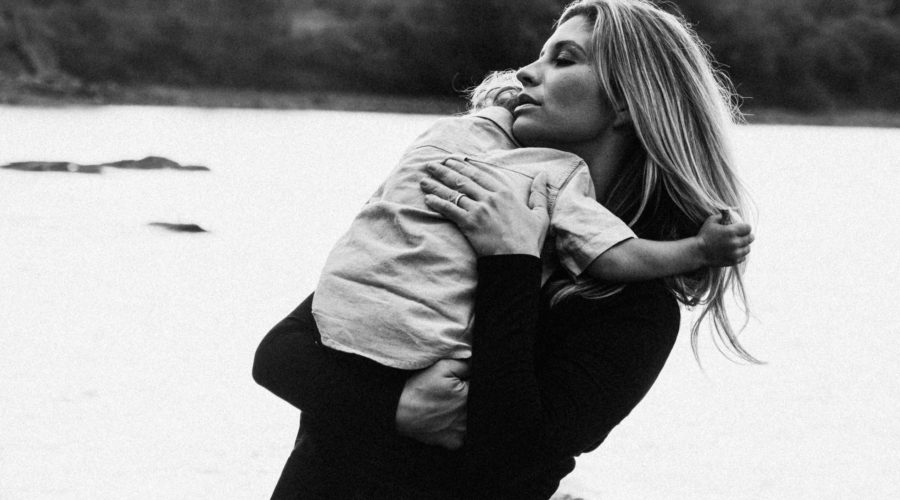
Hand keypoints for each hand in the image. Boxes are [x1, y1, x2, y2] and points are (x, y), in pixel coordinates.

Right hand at [396, 359, 469, 449]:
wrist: (400, 412)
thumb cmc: (419, 389)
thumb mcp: (441, 368)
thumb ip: (464, 365)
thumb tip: (476, 364)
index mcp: (468, 396)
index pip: (479, 388)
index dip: (469, 384)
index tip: (460, 384)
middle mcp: (468, 416)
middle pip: (476, 405)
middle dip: (467, 399)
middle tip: (451, 397)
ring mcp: (463, 432)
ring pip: (470, 420)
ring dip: (464, 414)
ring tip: (447, 408)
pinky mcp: (455, 443)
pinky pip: (463, 435)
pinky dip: (456, 428)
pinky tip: (445, 420)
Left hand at [420, 158, 549, 256]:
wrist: (518, 260)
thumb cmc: (529, 240)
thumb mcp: (540, 215)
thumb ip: (539, 194)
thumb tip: (543, 175)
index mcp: (505, 193)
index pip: (480, 173)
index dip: (463, 165)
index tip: (451, 160)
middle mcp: (490, 197)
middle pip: (463, 179)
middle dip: (444, 171)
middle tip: (430, 165)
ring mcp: (479, 210)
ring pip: (454, 192)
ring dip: (436, 185)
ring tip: (423, 180)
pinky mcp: (469, 224)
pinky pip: (450, 210)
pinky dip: (438, 203)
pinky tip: (427, 199)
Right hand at [696, 210, 753, 266]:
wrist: (698, 252)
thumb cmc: (703, 235)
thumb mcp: (710, 221)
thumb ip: (722, 216)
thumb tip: (730, 213)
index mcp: (731, 231)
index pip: (748, 228)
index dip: (746, 227)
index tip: (743, 228)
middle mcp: (735, 242)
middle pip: (750, 238)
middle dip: (748, 236)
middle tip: (744, 236)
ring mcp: (735, 253)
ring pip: (748, 249)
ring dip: (745, 246)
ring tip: (739, 244)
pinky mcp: (733, 261)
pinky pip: (743, 257)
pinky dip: (740, 255)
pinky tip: (735, 252)